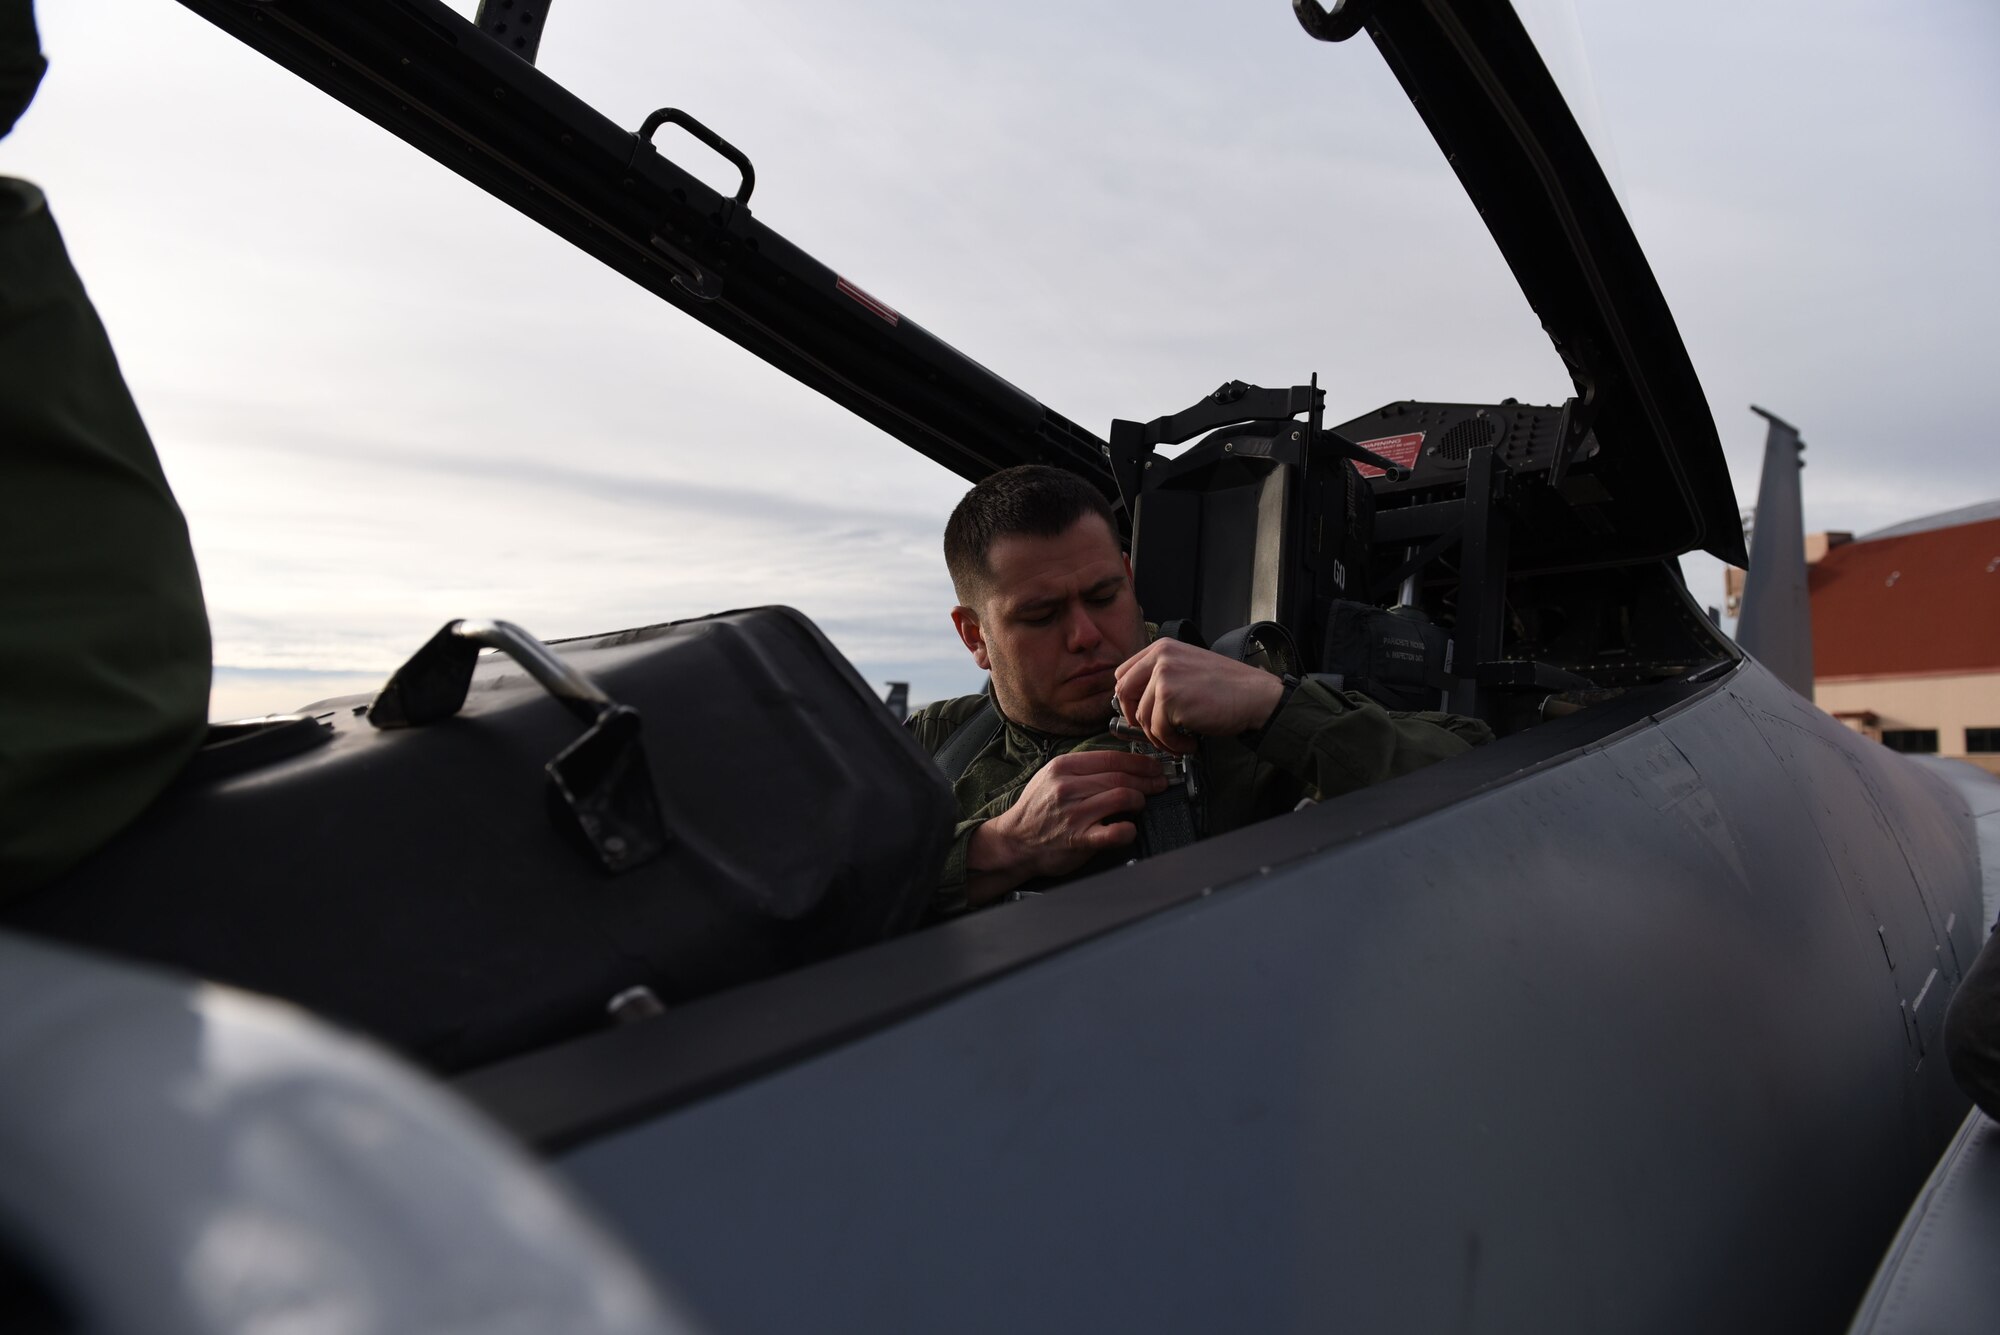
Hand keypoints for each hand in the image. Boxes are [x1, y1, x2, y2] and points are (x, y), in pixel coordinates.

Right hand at [965, 749, 1168, 903]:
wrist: (1014, 842)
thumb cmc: (1036, 810)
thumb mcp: (1051, 777)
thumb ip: (1082, 769)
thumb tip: (1121, 764)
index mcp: (1063, 768)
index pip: (1111, 758)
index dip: (1139, 762)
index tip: (1153, 767)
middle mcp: (1067, 787)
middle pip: (1120, 777)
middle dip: (1147, 780)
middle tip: (1158, 784)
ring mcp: (1073, 813)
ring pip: (1122, 797)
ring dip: (1139, 800)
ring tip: (1140, 804)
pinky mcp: (1079, 839)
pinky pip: (1115, 831)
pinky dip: (1129, 830)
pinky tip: (1129, 828)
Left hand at [1112, 639, 1285, 755]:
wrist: (1257, 696)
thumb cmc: (1229, 686)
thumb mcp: (1189, 666)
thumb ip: (1161, 676)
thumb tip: (1135, 700)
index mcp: (1162, 648)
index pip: (1124, 673)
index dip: (1128, 698)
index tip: (1139, 712)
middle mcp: (1160, 659)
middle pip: (1124, 695)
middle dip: (1136, 719)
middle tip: (1155, 730)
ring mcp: (1164, 678)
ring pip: (1142, 718)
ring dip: (1160, 737)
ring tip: (1180, 740)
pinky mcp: (1171, 700)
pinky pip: (1158, 732)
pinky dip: (1172, 744)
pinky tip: (1189, 742)